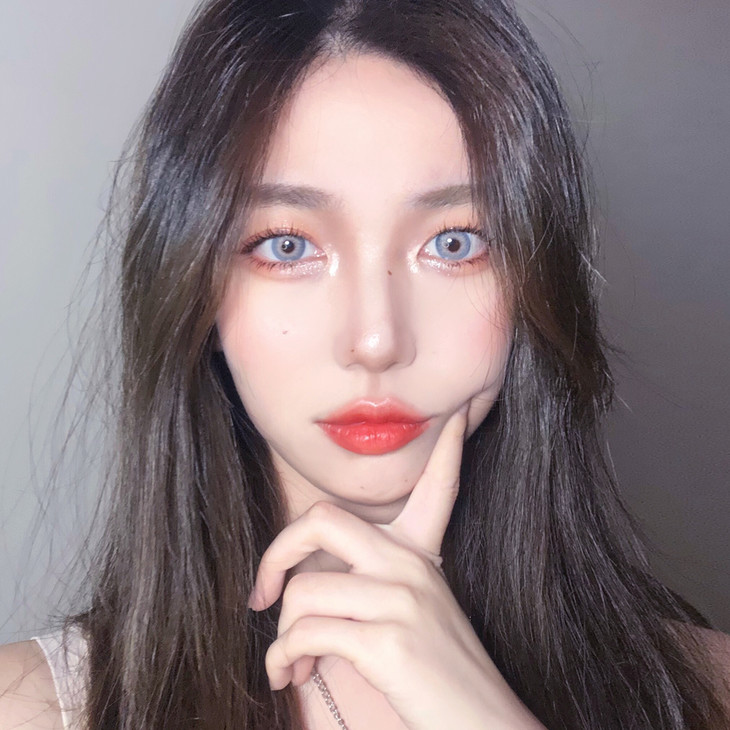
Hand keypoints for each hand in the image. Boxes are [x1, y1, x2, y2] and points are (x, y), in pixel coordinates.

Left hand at [248, 405, 544, 729]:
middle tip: (263, 592)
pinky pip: (305, 632)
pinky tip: (290, 675)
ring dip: (281, 636)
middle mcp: (413, 566)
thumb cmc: (439, 680)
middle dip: (276, 553)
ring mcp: (402, 599)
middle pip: (322, 520)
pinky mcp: (388, 640)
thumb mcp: (418, 615)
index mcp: (421, 556)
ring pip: (303, 591)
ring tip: (290, 661)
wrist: (484, 729)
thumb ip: (377, 586)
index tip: (460, 416)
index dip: (449, 450)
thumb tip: (305, 585)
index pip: (439, 487)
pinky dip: (282, 658)